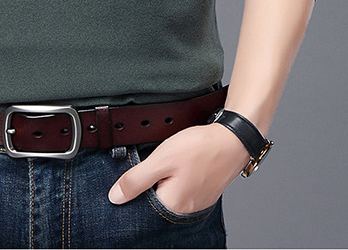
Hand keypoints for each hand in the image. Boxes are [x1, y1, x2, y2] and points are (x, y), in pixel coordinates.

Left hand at [107, 123, 249, 212]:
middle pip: (156, 197)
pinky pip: (184, 187)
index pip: (142, 203)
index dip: (137, 184)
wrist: (232, 138)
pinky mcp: (206, 192)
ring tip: (176, 158)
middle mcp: (186, 209)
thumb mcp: (161, 159)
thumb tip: (115, 198)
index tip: (143, 167)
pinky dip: (180, 175)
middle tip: (164, 158)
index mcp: (172, 205)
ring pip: (170, 190)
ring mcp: (198, 201)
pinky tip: (183, 162)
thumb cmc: (200, 148)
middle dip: (153, 178)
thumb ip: (136, 179)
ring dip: (167, 176)